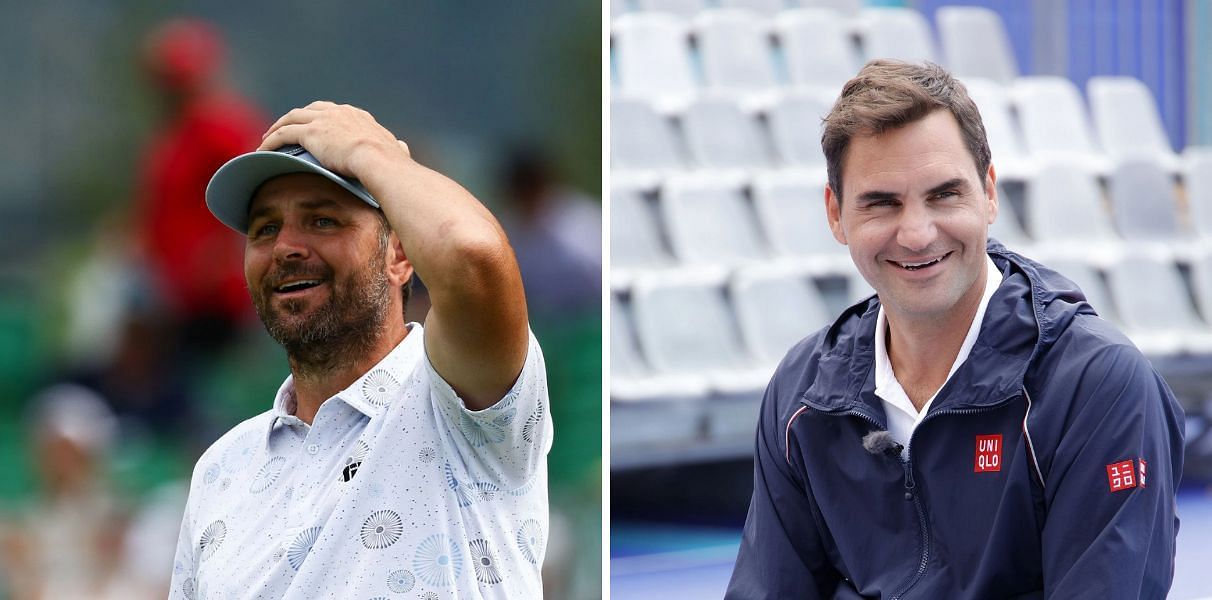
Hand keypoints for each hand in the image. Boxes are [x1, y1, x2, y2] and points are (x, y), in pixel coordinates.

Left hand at [258, 101, 410, 179]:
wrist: (379, 161)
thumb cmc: (390, 162)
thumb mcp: (397, 150)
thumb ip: (397, 147)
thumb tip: (402, 147)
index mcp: (357, 116)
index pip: (334, 113)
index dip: (321, 119)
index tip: (313, 128)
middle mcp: (338, 112)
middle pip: (309, 110)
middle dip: (295, 118)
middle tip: (284, 129)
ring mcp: (322, 120)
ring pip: (291, 119)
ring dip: (277, 128)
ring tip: (266, 139)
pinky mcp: (309, 132)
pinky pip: (283, 134)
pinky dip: (270, 141)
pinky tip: (261, 150)